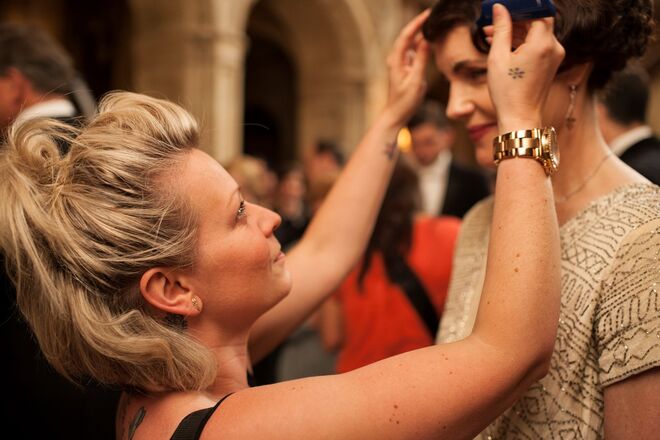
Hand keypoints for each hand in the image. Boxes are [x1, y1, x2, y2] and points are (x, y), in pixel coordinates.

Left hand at [381, 9, 430, 127]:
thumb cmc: (405, 101)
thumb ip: (422, 60)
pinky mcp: (406, 67)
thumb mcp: (416, 81)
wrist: (396, 115)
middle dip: (419, 24)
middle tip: (432, 15)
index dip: (416, 23)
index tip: (427, 14)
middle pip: (408, 36)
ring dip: (421, 34)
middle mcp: (397, 59)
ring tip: (434, 25)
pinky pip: (414, 51)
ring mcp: (401, 63)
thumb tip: (427, 41)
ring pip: (411, 43)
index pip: (406, 36)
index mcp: (396, 60)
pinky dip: (422, 44)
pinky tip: (431, 41)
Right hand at [484, 4, 564, 132]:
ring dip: (515, 31)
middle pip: (536, 21)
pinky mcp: (550, 64)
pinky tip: (502, 45)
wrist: (520, 118)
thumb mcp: (498, 58)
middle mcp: (553, 48)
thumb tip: (499, 8)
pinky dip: (521, 42)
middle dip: (514, 19)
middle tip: (493, 20)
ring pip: (535, 33)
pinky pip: (537, 45)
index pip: (538, 11)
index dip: (522, 7)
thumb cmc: (507, 92)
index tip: (505, 7)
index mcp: (542, 44)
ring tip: (491, 35)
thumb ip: (501, 29)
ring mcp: (554, 57)